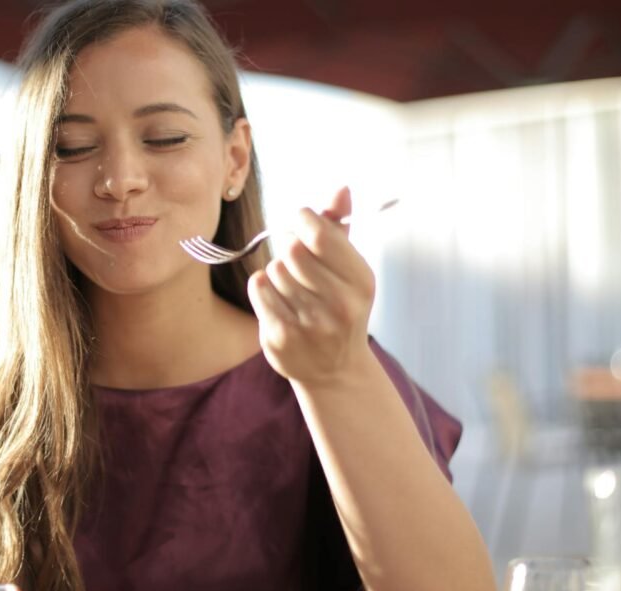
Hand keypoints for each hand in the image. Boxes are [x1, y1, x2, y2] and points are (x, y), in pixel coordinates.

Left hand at [247, 186, 375, 386]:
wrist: (335, 370)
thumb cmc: (340, 307)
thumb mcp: (349, 269)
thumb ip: (340, 228)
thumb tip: (341, 188)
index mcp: (361, 281)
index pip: (320, 234)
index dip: (303, 220)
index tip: (301, 223)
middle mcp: (340, 305)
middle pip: (292, 250)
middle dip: (288, 246)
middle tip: (294, 256)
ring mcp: (310, 324)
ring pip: (274, 269)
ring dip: (278, 271)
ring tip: (292, 287)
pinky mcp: (281, 337)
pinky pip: (259, 288)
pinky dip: (263, 287)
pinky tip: (278, 300)